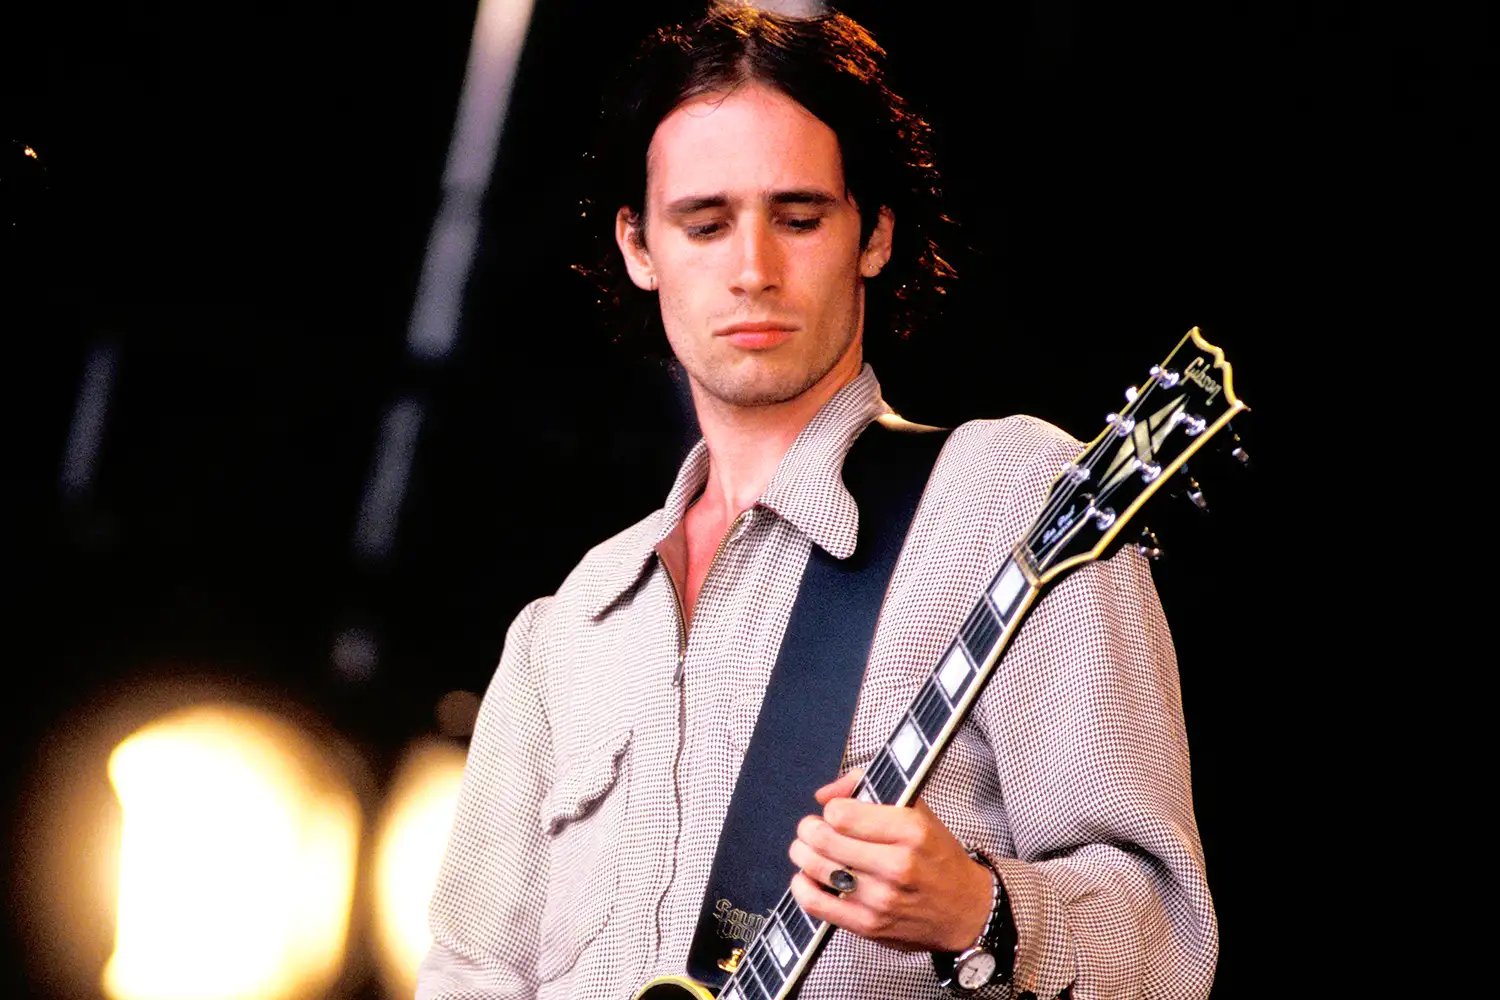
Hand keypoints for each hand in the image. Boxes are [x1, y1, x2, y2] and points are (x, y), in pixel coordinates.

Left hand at [787, 769, 992, 952]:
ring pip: (816, 868)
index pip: (841, 813)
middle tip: (812, 828)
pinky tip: (808, 878)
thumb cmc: (937, 857)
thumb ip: (868, 789)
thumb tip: (823, 794)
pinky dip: (802, 886)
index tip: (836, 812)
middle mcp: (896, 865)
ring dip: (803, 854)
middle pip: (823, 839)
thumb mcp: (917, 811)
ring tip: (808, 849)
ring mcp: (881, 899)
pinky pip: (816, 903)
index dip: (832, 809)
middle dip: (809, 829)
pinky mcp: (868, 925)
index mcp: (910, 830)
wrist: (965, 911)